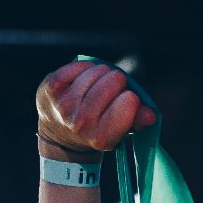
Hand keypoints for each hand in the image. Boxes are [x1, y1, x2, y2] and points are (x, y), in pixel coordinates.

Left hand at [35, 61, 156, 155]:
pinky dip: (84, 68)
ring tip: (95, 87)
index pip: (130, 101)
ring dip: (101, 74)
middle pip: (115, 80)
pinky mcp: (51, 87)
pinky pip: (79, 65)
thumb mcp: (120, 131)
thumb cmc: (97, 128)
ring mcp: (65, 104)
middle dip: (117, 83)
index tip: (123, 104)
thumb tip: (151, 114)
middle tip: (108, 94)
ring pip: (98, 70)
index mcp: (102, 137)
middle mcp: (82, 123)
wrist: (59, 135)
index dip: (130, 98)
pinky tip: (81, 80)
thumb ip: (138, 121)